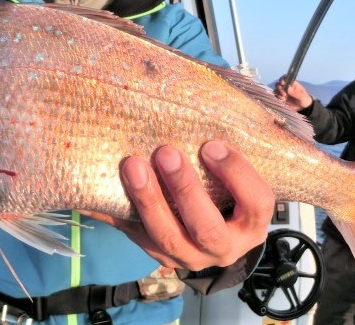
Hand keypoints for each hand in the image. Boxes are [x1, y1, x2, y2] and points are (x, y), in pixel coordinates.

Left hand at [82, 141, 274, 270]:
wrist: (212, 233)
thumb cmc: (227, 192)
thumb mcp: (238, 178)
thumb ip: (227, 151)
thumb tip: (200, 98)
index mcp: (251, 225)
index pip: (255, 203)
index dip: (236, 175)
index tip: (211, 145)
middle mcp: (223, 248)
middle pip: (207, 228)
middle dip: (185, 189)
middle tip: (166, 152)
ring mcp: (189, 256)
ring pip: (167, 238)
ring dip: (148, 200)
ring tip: (132, 165)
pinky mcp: (158, 255)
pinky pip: (134, 236)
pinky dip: (115, 212)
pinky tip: (99, 190)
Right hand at [274, 76, 312, 110]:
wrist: (303, 107)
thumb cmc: (304, 100)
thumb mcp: (302, 97)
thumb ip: (296, 93)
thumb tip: (288, 87)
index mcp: (292, 84)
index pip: (285, 78)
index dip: (282, 79)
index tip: (282, 83)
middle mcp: (286, 87)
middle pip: (278, 84)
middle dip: (279, 88)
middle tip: (284, 94)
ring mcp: (283, 92)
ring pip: (276, 90)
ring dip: (278, 94)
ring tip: (284, 99)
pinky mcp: (281, 97)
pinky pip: (276, 96)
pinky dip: (278, 98)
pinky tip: (283, 100)